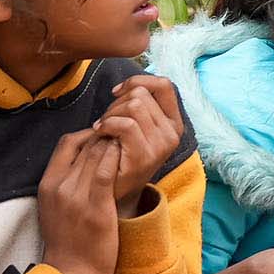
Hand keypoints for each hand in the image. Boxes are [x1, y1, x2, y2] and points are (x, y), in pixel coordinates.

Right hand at [35, 130, 122, 273]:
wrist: (71, 273)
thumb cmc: (66, 241)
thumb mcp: (53, 207)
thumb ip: (63, 182)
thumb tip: (81, 160)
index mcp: (47, 184)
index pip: (66, 143)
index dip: (88, 134)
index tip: (105, 137)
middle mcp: (59, 186)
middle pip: (85, 145)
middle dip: (107, 136)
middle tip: (125, 136)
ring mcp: (76, 196)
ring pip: (96, 154)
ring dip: (115, 144)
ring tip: (130, 143)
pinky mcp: (96, 207)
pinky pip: (105, 172)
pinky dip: (116, 159)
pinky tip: (127, 157)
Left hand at [97, 75, 185, 210]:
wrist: (115, 192)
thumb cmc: (120, 155)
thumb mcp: (137, 127)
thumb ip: (140, 106)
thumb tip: (129, 84)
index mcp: (173, 122)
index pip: (164, 84)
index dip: (137, 81)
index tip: (117, 92)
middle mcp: (172, 133)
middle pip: (141, 94)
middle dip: (116, 103)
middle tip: (107, 121)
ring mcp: (161, 145)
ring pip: (133, 106)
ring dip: (110, 114)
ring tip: (103, 129)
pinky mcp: (145, 156)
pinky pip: (125, 125)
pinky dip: (107, 124)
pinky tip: (99, 133)